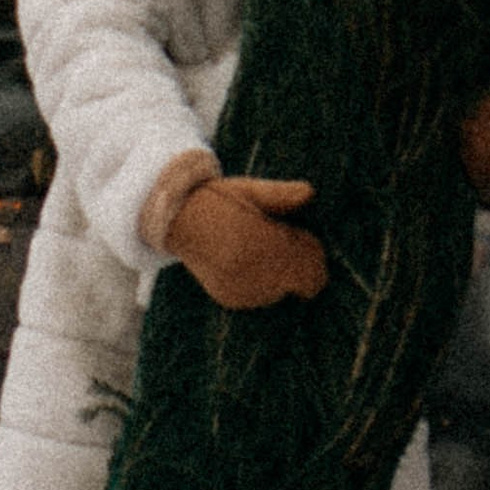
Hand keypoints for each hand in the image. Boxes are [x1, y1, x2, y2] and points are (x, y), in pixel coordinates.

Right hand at [162, 175, 326, 310]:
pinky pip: (262, 296)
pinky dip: (264, 282)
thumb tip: (310, 193)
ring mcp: (240, 290)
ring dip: (282, 274)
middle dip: (300, 264)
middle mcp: (250, 272)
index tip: (304, 237)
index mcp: (258, 242)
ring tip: (260, 248)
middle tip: (283, 240)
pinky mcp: (230, 299)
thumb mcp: (249, 190)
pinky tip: (248, 262)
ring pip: (282, 289)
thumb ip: (281, 194)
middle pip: (300, 281)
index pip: (310, 266)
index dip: (315, 253)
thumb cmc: (218, 199)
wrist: (174, 219)